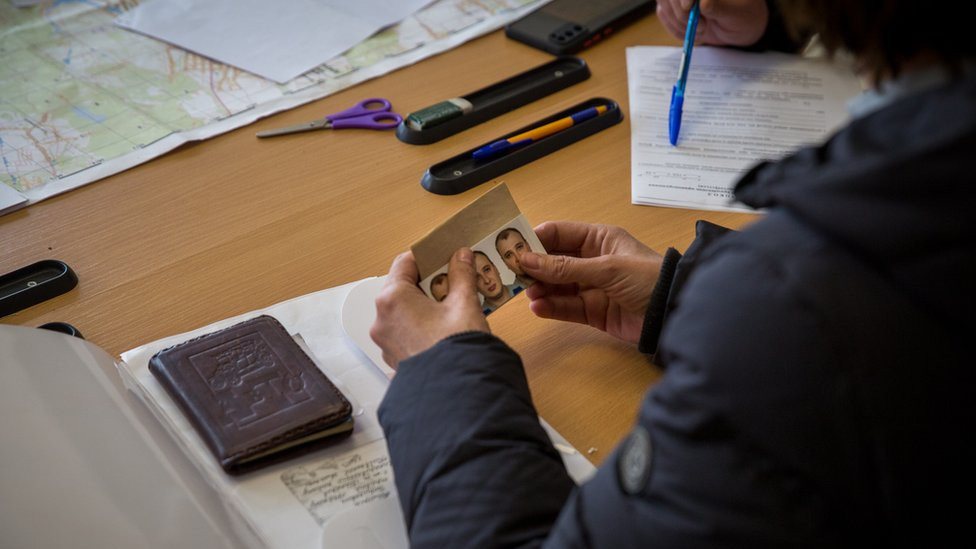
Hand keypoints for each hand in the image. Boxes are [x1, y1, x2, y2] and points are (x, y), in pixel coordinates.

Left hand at [370, 248, 489, 368]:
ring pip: (404, 313)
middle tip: (453, 283)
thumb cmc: (455, 350)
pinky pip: (406, 335)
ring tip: (452, 309)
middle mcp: (382, 320)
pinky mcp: (395, 360)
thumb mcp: (464, 304)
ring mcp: (386, 343)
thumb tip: (462, 257)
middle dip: (428, 284)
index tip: (444, 257)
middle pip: (403, 289)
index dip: (427, 257)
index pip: (405, 263)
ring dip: (425, 308)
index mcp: (393, 299)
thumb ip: (462, 275)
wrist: (457, 394)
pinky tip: (443, 331)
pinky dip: (421, 329)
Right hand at [521, 222, 662, 344]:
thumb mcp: (606, 268)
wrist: (675, 314)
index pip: (559, 234)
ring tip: (528, 294)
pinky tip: (539, 308)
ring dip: (541, 289)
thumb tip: (527, 260)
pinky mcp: (593, 312)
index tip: (512, 249)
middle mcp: (592, 261)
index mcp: (598, 239)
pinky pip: (566, 307)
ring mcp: (591, 287)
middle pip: (553, 261)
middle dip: (534, 267)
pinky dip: (551, 308)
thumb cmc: (647, 278)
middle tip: (513, 275)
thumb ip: (565, 267)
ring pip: (557, 286)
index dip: (535, 240)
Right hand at [657, 0, 768, 46]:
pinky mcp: (675, 5)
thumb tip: (703, 3)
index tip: (688, 7)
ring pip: (664, 3)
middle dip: (682, 13)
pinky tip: (691, 31)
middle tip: (701, 26)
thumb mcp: (736, 13)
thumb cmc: (744, 16)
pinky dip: (676, 28)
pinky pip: (664, 15)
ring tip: (700, 29)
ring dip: (679, 22)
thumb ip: (718, 7)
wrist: (740, 27)